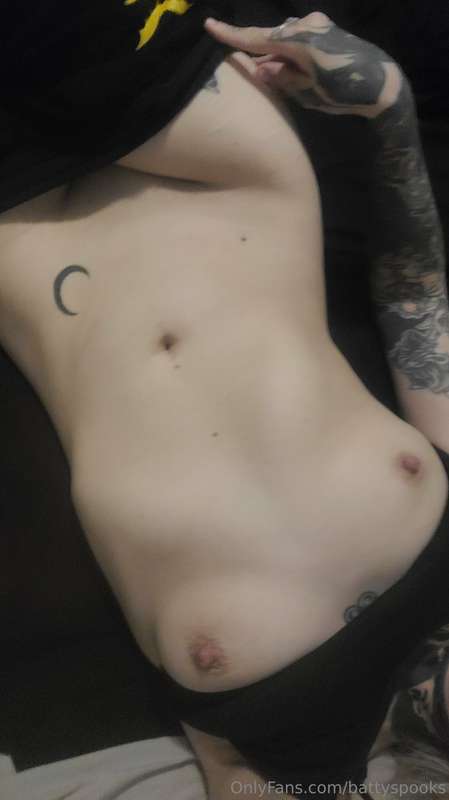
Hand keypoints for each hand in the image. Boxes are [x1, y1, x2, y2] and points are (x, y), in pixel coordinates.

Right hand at [204, 12, 408, 118]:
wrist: (381, 83)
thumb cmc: (344, 92)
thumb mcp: (309, 93)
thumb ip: (282, 78)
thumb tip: (261, 67)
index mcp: (300, 41)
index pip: (258, 38)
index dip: (232, 35)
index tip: (209, 25)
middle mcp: (306, 25)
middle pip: (271, 38)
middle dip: (263, 55)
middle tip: (268, 77)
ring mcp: (317, 24)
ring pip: (284, 38)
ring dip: (280, 55)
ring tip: (291, 78)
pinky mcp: (325, 28)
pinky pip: (298, 36)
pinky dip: (291, 51)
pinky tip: (298, 67)